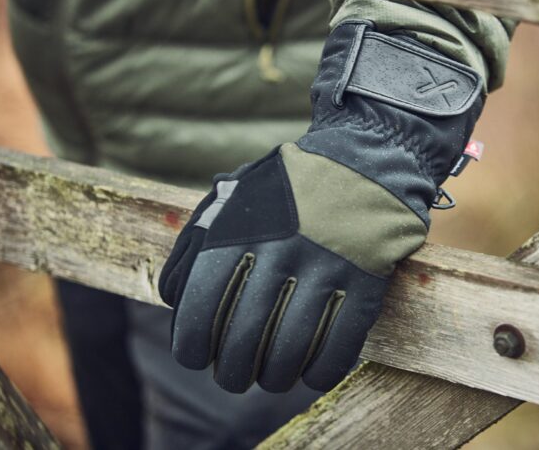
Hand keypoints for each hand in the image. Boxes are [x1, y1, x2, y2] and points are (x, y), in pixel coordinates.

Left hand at [159, 20, 483, 392]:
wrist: (366, 161)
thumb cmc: (289, 189)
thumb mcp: (233, 197)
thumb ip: (195, 243)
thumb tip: (172, 300)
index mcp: (240, 230)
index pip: (200, 309)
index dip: (192, 347)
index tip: (196, 358)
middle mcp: (279, 251)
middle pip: (242, 340)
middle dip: (232, 372)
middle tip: (235, 376)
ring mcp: (326, 267)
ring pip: (289, 351)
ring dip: (274, 377)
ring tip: (272, 378)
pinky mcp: (366, 281)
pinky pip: (339, 344)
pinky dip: (321, 370)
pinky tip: (312, 373)